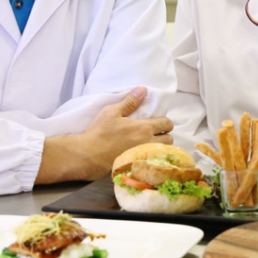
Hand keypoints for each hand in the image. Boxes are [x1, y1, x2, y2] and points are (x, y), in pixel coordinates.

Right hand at [36, 87, 174, 183]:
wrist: (88, 155)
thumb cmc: (99, 132)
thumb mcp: (112, 112)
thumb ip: (130, 102)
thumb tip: (143, 90)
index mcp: (144, 128)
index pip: (167, 123)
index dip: (165, 122)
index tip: (158, 123)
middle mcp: (148, 143)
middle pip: (169, 140)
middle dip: (165, 135)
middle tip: (155, 134)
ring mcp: (144, 157)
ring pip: (163, 152)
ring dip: (160, 147)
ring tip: (150, 145)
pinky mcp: (138, 166)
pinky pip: (153, 162)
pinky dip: (153, 158)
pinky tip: (144, 156)